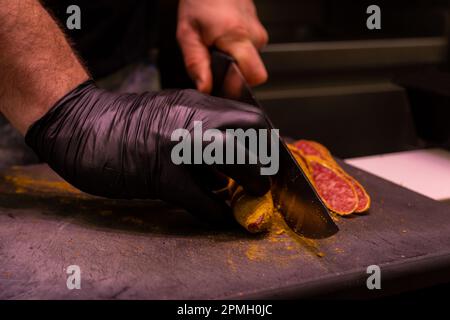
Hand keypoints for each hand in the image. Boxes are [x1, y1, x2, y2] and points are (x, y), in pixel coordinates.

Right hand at [25, 81, 270, 223]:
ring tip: (247, 197)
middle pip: (253, 136)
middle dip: (267, 163)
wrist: (82, 125)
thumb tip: (227, 166)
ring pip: (234, 167)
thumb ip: (201, 129)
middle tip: (265, 182)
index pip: (251, 118)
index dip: (266, 141)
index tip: (268, 158)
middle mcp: (194, 121)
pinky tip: (220, 216)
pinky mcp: (161, 176)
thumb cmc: (125, 121)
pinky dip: (216, 212)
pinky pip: (202, 200)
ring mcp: (179, 147)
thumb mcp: (170, 111)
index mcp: (197, 103)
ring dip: (247, 187)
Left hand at [177, 0, 268, 92]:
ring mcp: (259, 33)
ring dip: (235, 63)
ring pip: (252, 64)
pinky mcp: (258, 32)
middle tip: (216, 63)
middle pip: (254, 74)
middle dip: (236, 76)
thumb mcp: (188, 35)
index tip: (221, 82)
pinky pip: (251, 53)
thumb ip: (196, 64)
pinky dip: (238, 52)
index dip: (237, 85)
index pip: (254, 76)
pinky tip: (224, 42)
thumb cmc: (200, 1)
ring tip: (218, 47)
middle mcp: (254, 36)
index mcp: (238, 37)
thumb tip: (204, 88)